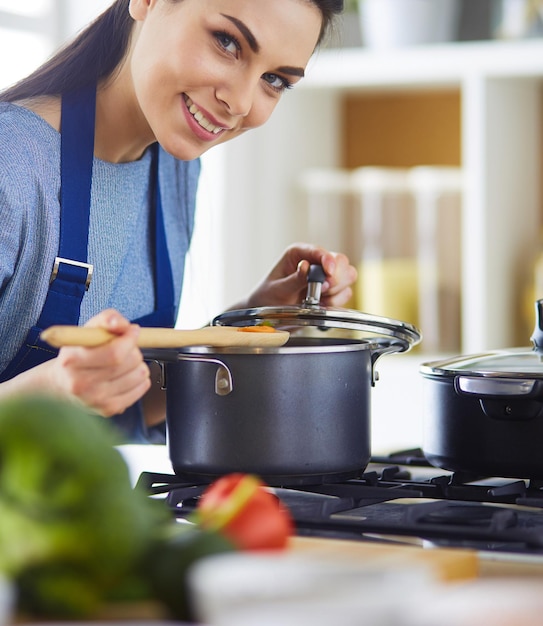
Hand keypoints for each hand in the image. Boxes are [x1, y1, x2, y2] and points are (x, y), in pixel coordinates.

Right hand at [46, 309, 150, 416]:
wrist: (61, 385)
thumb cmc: (79, 353)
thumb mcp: (87, 331)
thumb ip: (106, 319)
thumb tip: (121, 324)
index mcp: (73, 360)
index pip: (114, 352)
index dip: (130, 339)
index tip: (133, 331)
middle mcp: (81, 383)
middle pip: (129, 362)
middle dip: (134, 349)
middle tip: (126, 347)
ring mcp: (95, 400)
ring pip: (139, 375)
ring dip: (139, 364)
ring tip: (125, 363)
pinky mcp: (108, 410)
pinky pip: (141, 389)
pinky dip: (141, 379)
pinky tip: (127, 375)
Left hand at [242, 243, 357, 308]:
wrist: (267, 314)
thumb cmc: (267, 297)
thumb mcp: (277, 289)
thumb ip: (293, 280)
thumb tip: (306, 267)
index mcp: (299, 253)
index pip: (320, 251)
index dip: (328, 260)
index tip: (328, 272)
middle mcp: (315, 261)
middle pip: (341, 261)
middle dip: (336, 278)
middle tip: (322, 291)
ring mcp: (325, 276)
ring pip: (348, 276)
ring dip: (336, 291)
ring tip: (318, 299)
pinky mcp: (332, 290)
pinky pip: (346, 293)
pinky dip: (336, 301)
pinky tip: (321, 305)